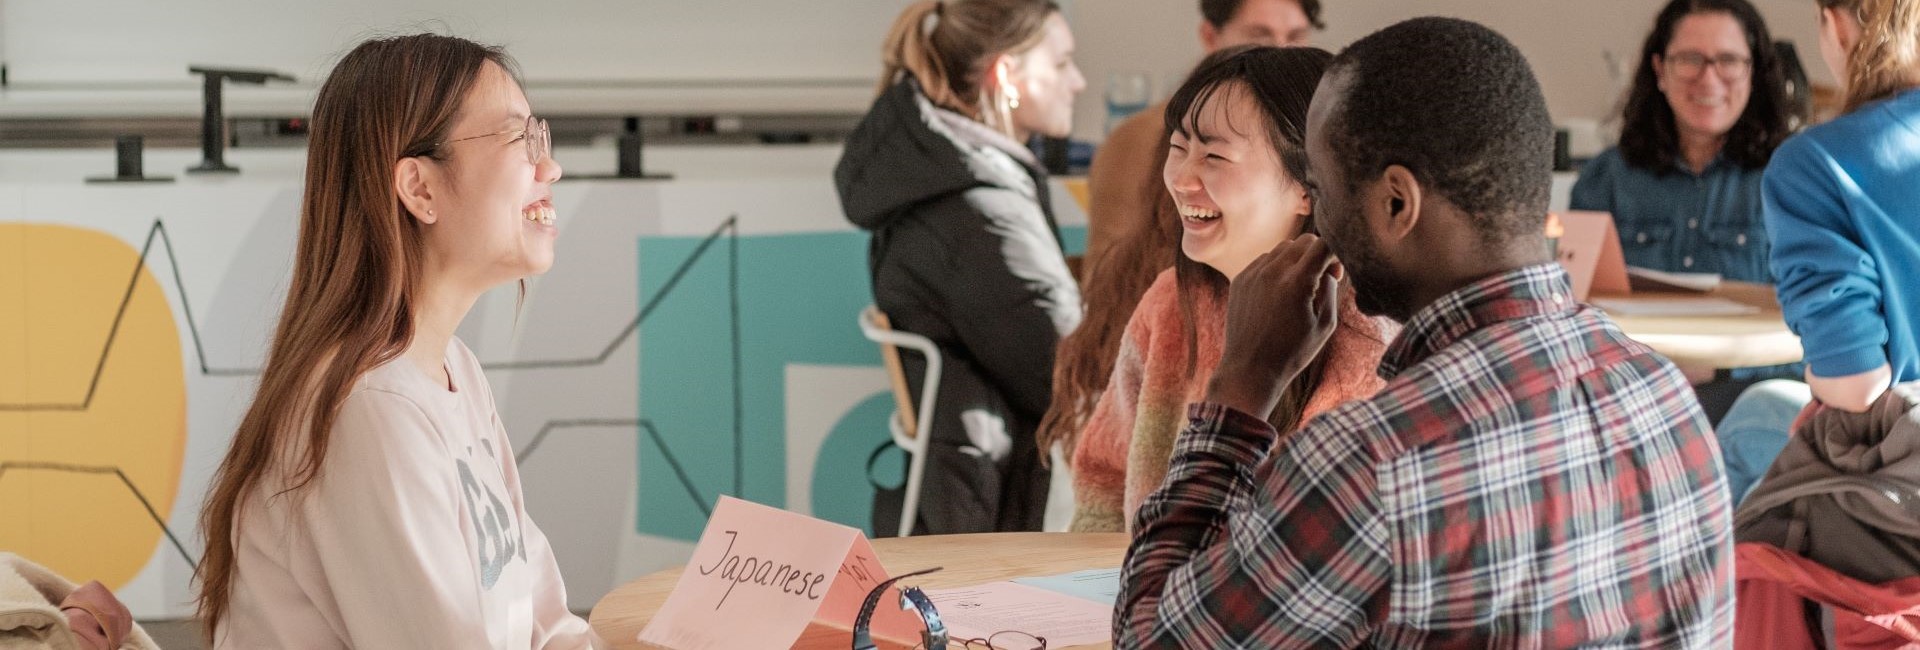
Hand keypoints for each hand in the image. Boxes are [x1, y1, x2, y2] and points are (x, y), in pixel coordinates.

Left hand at [1205, 234, 1342, 419]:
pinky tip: (1278, 294)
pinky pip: (1264, 260)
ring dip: (1296, 260)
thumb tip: (1329, 269)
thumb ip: (1330, 290)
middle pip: (1304, 241)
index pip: (1322, 244)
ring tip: (1299, 289)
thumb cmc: (1292, 352)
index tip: (1336, 273)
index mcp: (1297, 282)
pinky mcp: (1239, 280)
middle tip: (1322, 281)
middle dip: (1318, 255)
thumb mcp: (1325, 324)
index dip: (1335, 254)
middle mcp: (1272, 272)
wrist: (1250, 369)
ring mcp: (1252, 274)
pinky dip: (1276, 268)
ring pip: (1283, 248)